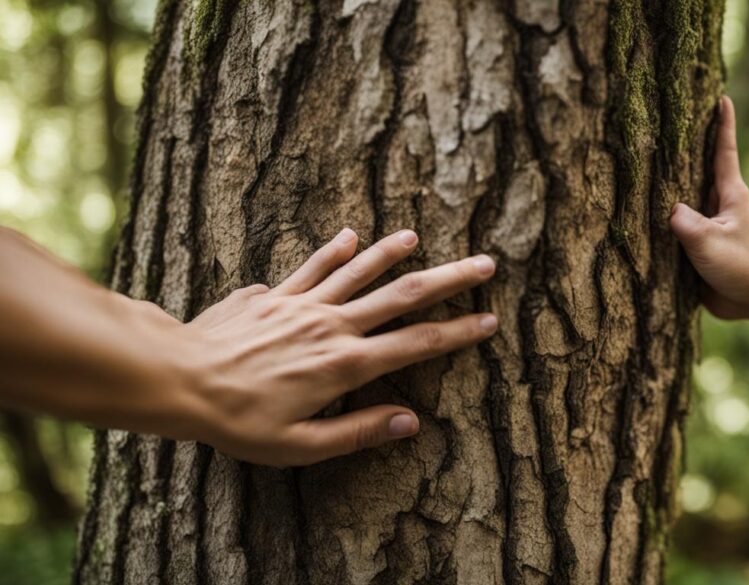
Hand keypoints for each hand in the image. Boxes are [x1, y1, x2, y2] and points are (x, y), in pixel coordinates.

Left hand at [181, 228, 496, 465]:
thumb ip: (357, 432)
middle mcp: (332, 326)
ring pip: (360, 272)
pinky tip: (351, 235)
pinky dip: (334, 251)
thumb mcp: (299, 446)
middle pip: (403, 296)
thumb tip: (410, 422)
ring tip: (419, 238)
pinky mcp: (275, 296)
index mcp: (345, 365)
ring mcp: (303, 305)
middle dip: (449, 280)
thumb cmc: (236, 421)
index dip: (458, 332)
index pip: (417, 343)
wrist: (178, 377)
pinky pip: (312, 267)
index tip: (489, 320)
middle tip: (484, 263)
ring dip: (393, 255)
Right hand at [670, 96, 748, 320]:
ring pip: (686, 196)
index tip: (721, 98)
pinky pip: (680, 225)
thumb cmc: (742, 265)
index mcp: (729, 194)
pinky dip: (665, 217)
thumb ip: (685, 222)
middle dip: (689, 145)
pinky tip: (647, 212)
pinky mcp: (702, 244)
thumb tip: (668, 209)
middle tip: (673, 120)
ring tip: (651, 161)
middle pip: (701, 167)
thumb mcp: (709, 242)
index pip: (724, 150)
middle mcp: (720, 204)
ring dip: (671, 183)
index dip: (722, 124)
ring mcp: (711, 224)